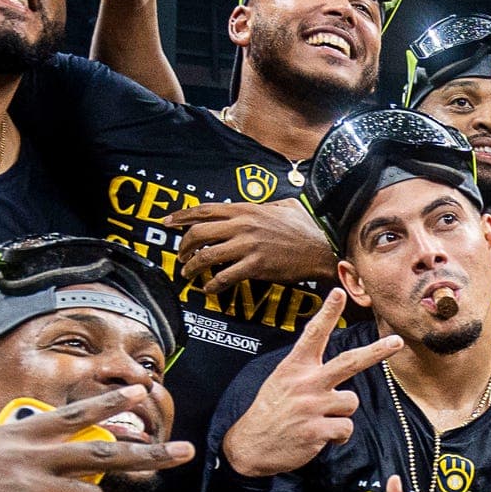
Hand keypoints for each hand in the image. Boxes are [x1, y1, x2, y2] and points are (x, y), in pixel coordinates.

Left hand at [159, 199, 334, 295]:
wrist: (323, 250)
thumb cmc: (308, 229)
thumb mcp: (286, 205)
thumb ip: (266, 203)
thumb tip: (258, 205)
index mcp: (246, 209)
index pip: (205, 210)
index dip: (182, 216)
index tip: (167, 222)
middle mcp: (243, 225)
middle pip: (199, 233)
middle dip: (183, 246)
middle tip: (180, 256)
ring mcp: (248, 246)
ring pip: (207, 256)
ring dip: (192, 266)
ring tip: (188, 273)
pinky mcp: (256, 266)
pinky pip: (225, 276)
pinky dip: (212, 283)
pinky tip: (208, 288)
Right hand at [223, 291, 401, 478]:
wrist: (250, 446)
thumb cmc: (270, 412)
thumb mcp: (280, 381)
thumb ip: (306, 371)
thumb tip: (335, 370)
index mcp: (294, 367)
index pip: (314, 335)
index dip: (327, 313)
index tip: (338, 293)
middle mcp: (305, 383)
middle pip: (349, 362)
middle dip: (377, 351)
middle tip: (398, 341)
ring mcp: (312, 406)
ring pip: (351, 401)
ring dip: (341, 412)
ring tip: (321, 419)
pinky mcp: (317, 431)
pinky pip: (346, 429)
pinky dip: (338, 436)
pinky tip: (320, 437)